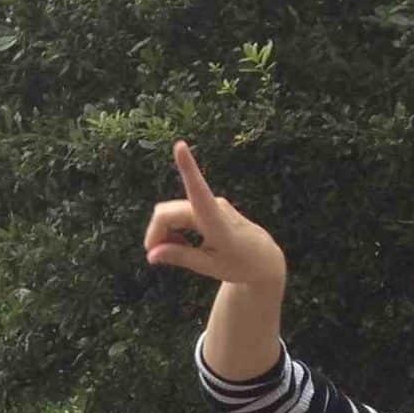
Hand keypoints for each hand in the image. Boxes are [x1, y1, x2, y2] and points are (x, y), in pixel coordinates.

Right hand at [143, 143, 287, 288]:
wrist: (263, 259)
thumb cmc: (239, 265)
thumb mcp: (209, 267)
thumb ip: (179, 257)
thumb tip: (151, 254)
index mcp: (218, 225)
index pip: (199, 193)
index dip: (188, 168)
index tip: (180, 145)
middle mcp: (215, 207)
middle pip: (168, 213)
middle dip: (156, 232)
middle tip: (156, 257)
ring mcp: (212, 203)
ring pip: (170, 213)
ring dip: (164, 232)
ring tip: (172, 253)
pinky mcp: (209, 204)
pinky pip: (178, 214)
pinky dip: (172, 230)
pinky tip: (181, 245)